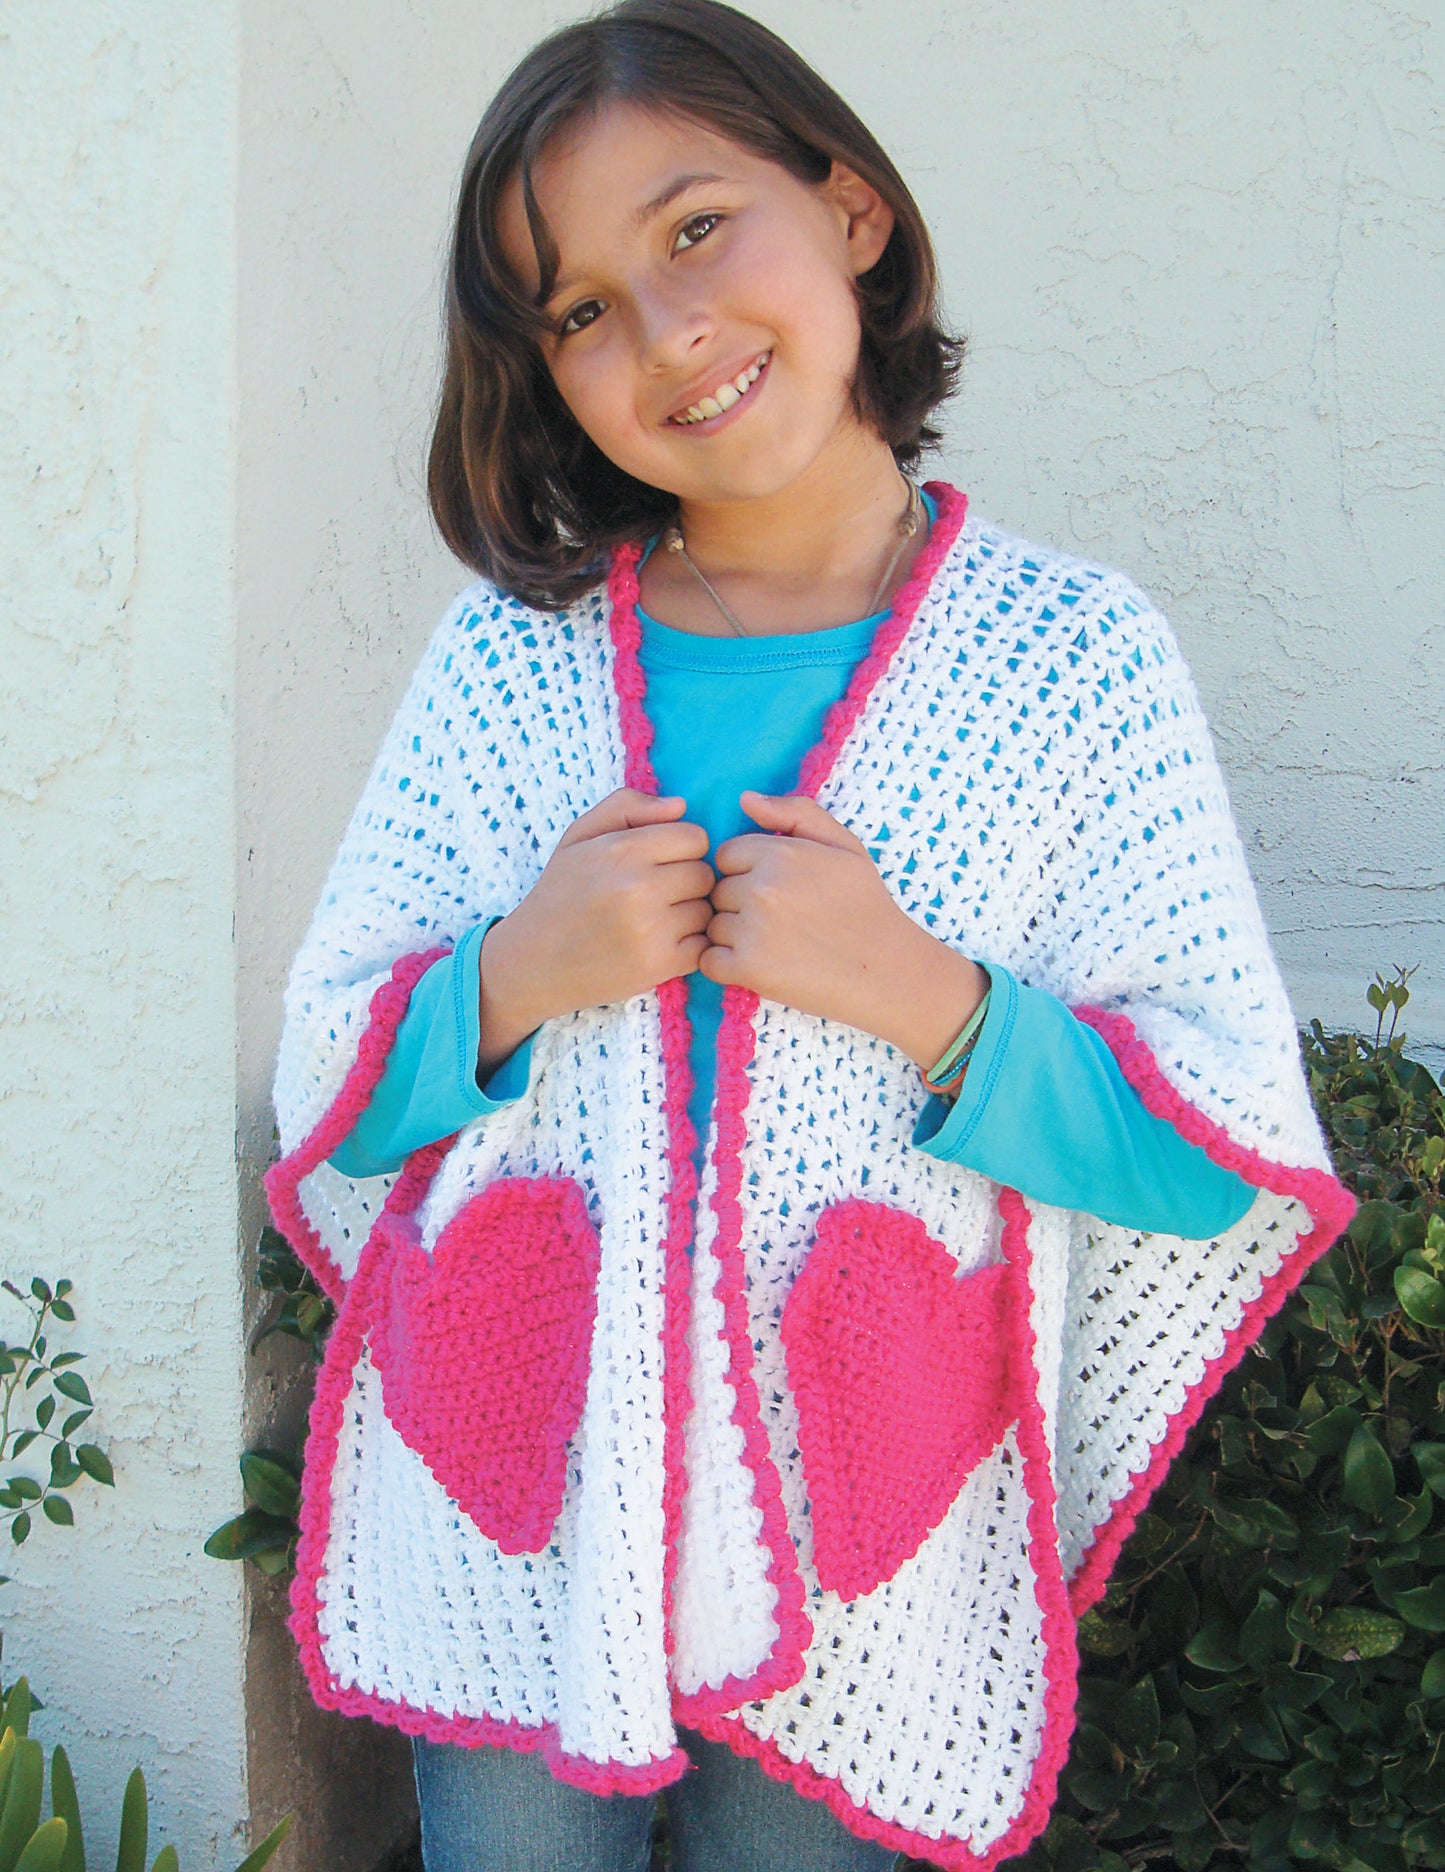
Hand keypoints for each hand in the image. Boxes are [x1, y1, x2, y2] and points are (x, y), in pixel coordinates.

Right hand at [477, 789, 713, 1073]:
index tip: (660, 863)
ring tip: (655, 921)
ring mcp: (651, 928)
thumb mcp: (578, 837)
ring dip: (689, 916)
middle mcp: (639, 887)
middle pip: (705, 874)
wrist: (532, 962)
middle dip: (687, 882)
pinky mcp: (659, 964)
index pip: (695, 838)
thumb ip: (626, 807)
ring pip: (706, 911)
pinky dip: (689, 946)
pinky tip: (660, 944)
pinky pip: (703, 945)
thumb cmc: (560, 894)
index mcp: (621, 850)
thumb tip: (680, 806)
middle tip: (656, 895)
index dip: (681, 850)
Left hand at [701, 791, 986, 1070]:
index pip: (727, 855)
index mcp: (780, 854)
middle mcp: (762, 889)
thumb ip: (796, 813)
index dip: (748, 873)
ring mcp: (753, 930)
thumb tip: (745, 799)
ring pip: (713, 925)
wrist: (886, 969)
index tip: (777, 891)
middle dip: (740, 904)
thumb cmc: (866, 905)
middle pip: (718, 891)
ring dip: (733, 936)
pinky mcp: (749, 969)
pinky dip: (726, 966)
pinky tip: (759, 965)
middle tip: (782, 921)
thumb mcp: (844, 845)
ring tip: (776, 944)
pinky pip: (709, 960)